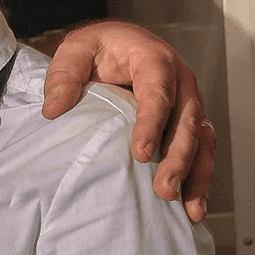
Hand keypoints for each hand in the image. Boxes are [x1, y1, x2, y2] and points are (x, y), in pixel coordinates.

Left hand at [41, 20, 213, 222]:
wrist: (117, 44)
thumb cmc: (97, 48)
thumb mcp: (74, 50)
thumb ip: (63, 76)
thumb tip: (53, 110)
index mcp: (155, 60)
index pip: (158, 93)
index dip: (153, 123)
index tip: (140, 154)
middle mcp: (181, 82)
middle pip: (186, 122)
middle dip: (178, 159)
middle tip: (163, 190)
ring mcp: (189, 102)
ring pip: (200, 140)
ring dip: (195, 175)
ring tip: (189, 210)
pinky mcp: (188, 121)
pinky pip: (201, 149)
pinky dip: (199, 177)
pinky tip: (192, 206)